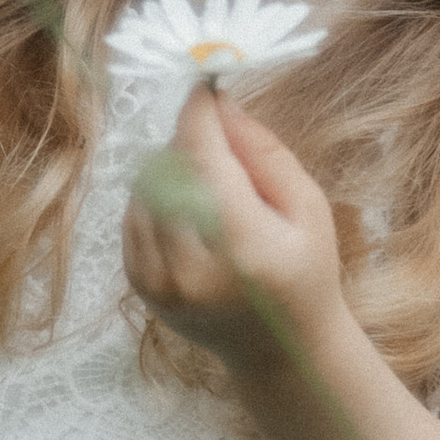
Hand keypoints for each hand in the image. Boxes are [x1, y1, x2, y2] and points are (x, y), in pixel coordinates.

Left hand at [122, 85, 342, 371]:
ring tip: (213, 193)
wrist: (280, 352)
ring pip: (144, 189)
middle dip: (190, 145)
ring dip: (171, 172)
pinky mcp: (140, 287)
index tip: (203, 87)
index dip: (198, 115)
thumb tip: (218, 103)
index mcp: (242, 248)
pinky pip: (133, 216)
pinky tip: (191, 217)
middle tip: (223, 153)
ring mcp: (159, 282)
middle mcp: (191, 269)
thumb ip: (263, 152)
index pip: (202, 159)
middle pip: (167, 169)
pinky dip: (155, 201)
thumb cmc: (306, 273)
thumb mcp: (307, 207)